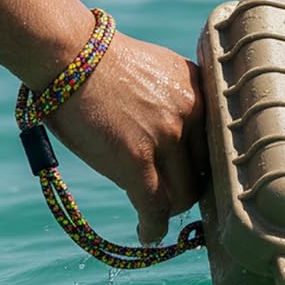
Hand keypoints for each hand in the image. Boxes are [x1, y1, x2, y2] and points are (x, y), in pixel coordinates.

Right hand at [45, 34, 208, 246]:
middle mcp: (193, 114)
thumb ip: (176, 99)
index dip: (206, 164)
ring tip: (157, 214)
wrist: (68, 51)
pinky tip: (148, 233)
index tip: (199, 176)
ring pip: (183, 193)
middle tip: (174, 196)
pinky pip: (154, 205)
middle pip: (205, 171)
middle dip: (190, 186)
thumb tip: (178, 132)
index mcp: (200, 91)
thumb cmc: (100, 58)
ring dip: (170, 208)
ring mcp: (166, 138)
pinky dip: (153, 225)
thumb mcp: (157, 69)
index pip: (217, 143)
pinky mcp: (136, 160)